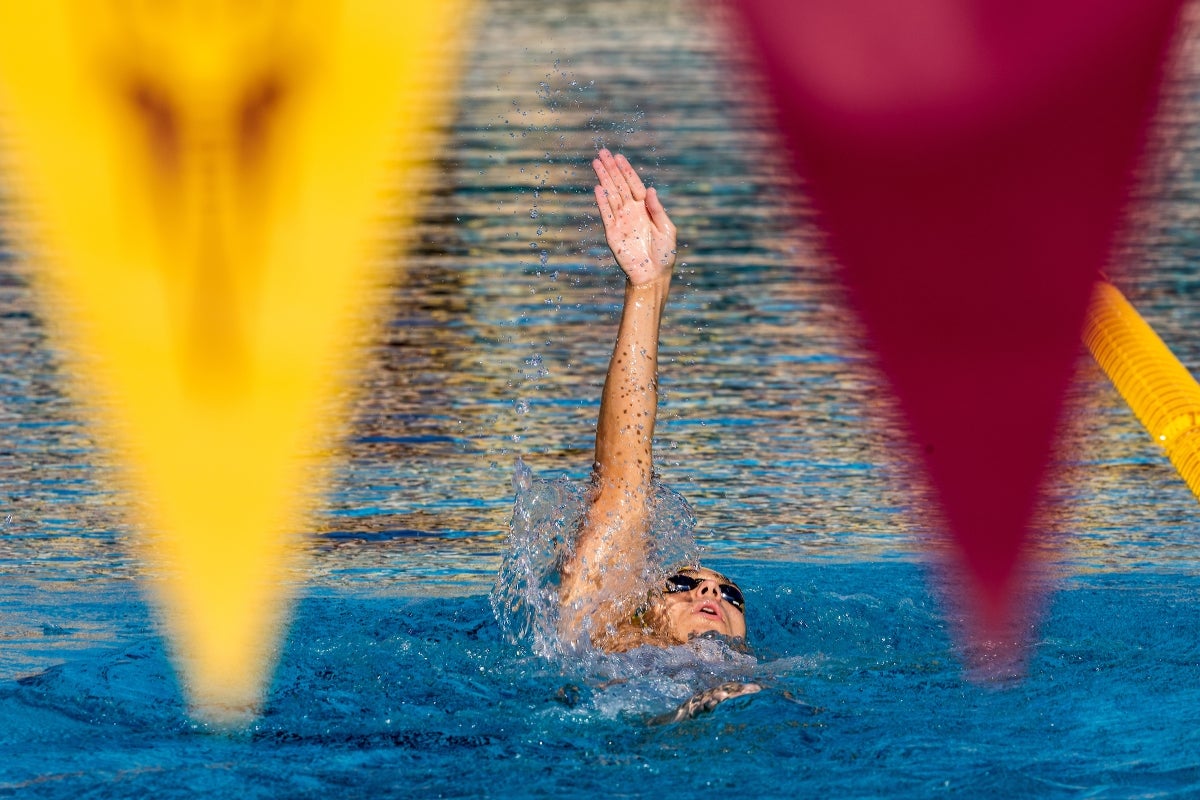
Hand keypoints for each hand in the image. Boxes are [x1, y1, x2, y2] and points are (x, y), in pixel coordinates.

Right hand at [592, 149, 675, 285]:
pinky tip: (598, 188)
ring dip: (604, 179)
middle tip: (602, 153)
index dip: (626, 171)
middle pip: (619, 186)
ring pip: (611, 195)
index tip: (619, 157)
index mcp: (646, 209)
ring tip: (596, 163)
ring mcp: (621, 221)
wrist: (652, 275)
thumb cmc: (664, 254)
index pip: (634, 185)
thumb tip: (649, 189)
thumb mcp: (667, 229)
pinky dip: (602, 202)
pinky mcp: (613, 233)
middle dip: (611, 169)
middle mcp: (632, 212)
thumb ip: (657, 209)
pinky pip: (606, 214)